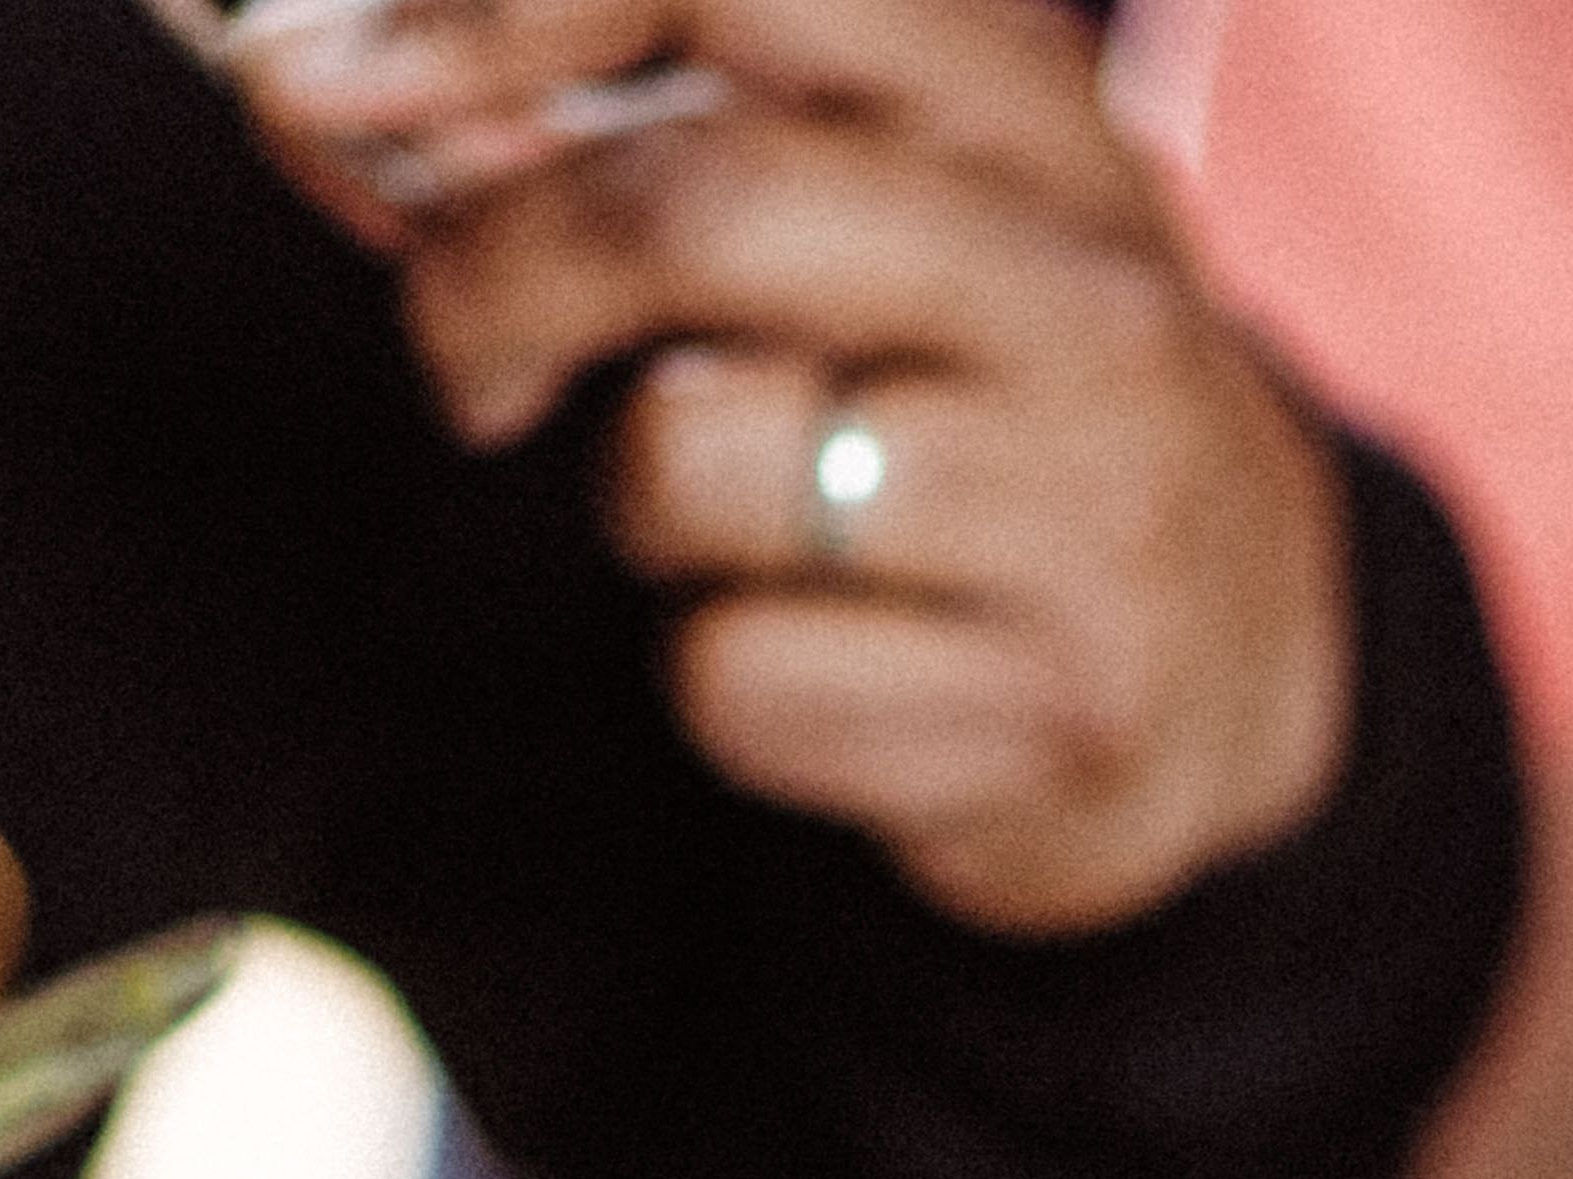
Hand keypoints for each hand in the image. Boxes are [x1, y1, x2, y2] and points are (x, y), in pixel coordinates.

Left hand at [260, 0, 1354, 939]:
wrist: (1250, 668)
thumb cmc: (988, 396)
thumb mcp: (881, 195)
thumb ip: (641, 122)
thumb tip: (322, 94)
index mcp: (1026, 115)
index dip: (501, 14)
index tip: (328, 89)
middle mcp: (1076, 290)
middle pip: (702, 210)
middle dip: (503, 274)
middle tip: (464, 352)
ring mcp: (1081, 509)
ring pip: (696, 465)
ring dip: (642, 509)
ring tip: (743, 519)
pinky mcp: (1047, 714)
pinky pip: (739, 682)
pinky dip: (725, 685)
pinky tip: (830, 659)